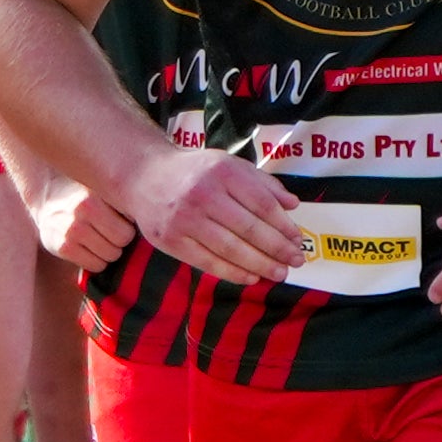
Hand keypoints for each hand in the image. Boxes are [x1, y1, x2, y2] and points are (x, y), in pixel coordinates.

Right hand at [29, 172, 136, 271]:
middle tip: (108, 231)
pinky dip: (95, 261)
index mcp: (96, 196)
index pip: (130, 225)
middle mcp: (82, 211)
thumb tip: (156, 221)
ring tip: (97, 238)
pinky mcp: (62, 247)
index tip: (119, 220)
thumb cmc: (86, 196)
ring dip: (108, 252)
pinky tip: (87, 248)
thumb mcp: (103, 190)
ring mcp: (71, 231)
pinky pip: (96, 266)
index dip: (127, 225)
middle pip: (122, 242)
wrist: (48, 201)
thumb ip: (123, 201)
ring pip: (110, 256)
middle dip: (119, 240)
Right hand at [124, 146, 304, 285]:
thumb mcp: (228, 164)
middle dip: (277, 248)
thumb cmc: (194, 171)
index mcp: (222, 172)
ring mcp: (184, 219)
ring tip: (279, 273)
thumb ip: (262, 183)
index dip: (283, 225)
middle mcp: (203, 194)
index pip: (262, 203)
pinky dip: (232, 272)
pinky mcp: (171, 240)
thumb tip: (293, 204)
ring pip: (230, 249)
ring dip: (259, 264)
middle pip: (249, 228)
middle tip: (296, 261)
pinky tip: (250, 277)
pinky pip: (207, 261)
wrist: (144, 176)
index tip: (297, 239)